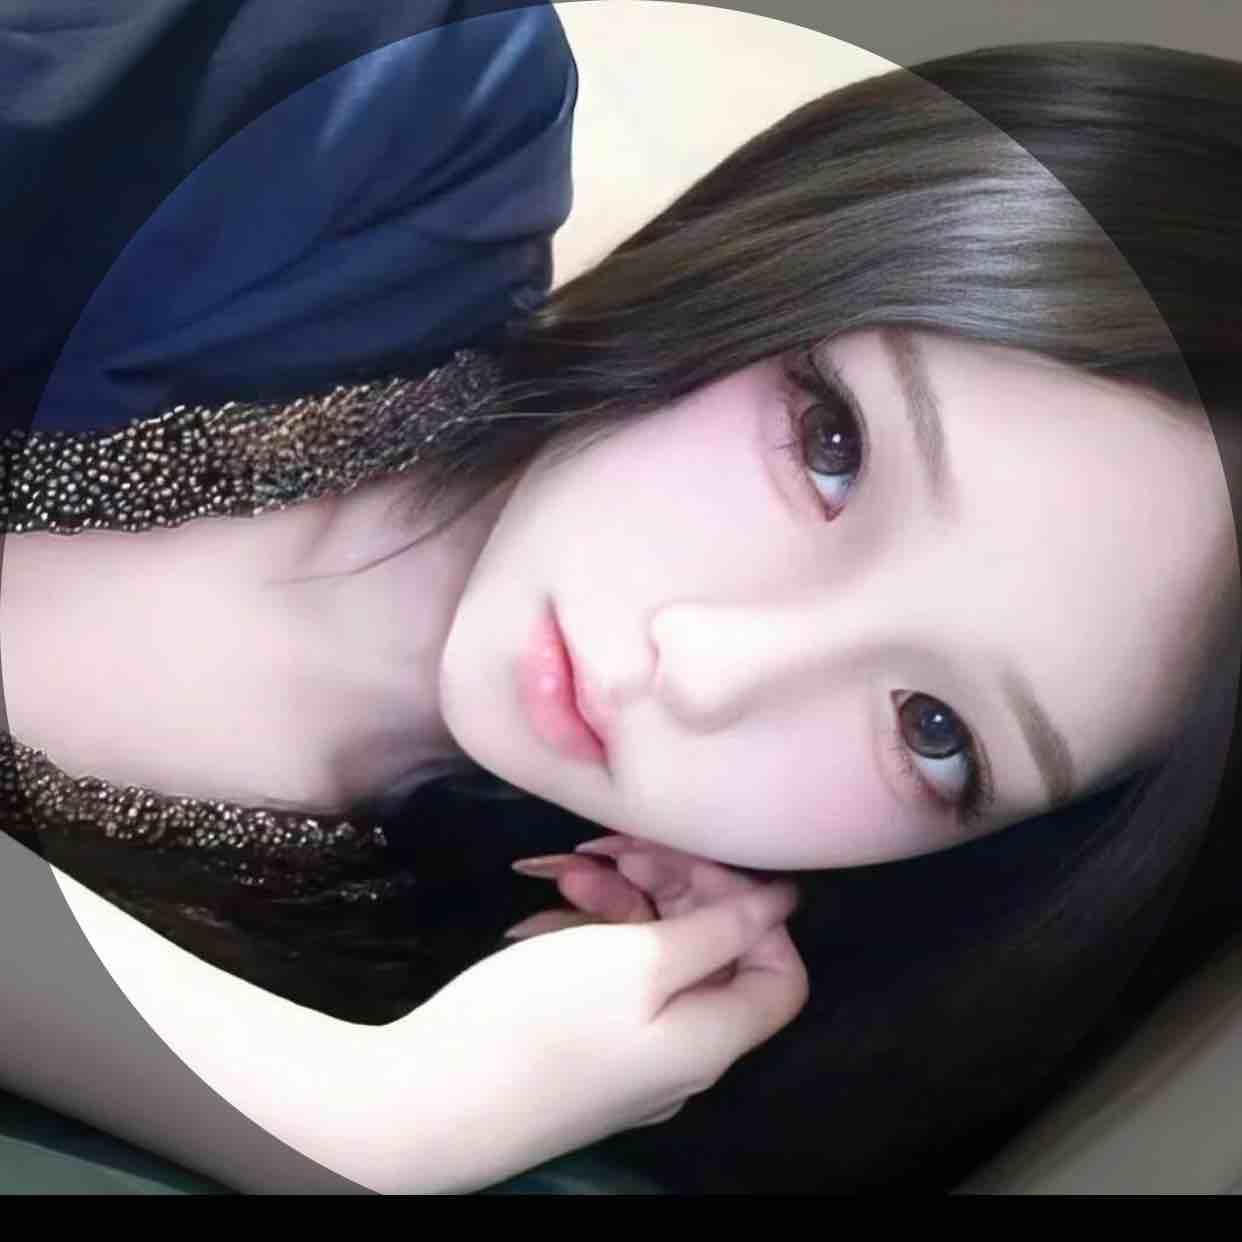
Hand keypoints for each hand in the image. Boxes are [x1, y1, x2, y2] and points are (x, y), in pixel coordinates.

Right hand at [408, 871, 806, 1187]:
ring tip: (568, 870)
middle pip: (709, 954)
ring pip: (650, 958)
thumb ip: (719, 929)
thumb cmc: (542, 1020)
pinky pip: (607, 980)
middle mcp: (681, 1052)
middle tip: (618, 846)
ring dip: (619, 901)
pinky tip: (546, 908)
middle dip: (670, 887)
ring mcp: (629, 1053)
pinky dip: (587, 935)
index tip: (697, 863)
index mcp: (712, 1037)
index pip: (778, 972)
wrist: (427, 1100)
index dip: (754, 912)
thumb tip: (782, 902)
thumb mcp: (639, 961)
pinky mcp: (581, 1045)